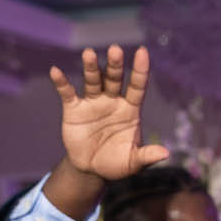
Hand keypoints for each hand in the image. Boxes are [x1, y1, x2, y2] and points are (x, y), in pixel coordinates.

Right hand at [49, 46, 166, 181]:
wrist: (90, 170)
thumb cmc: (116, 163)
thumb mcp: (132, 162)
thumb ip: (146, 156)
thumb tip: (165, 154)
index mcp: (130, 110)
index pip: (137, 86)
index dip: (140, 70)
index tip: (142, 52)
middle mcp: (112, 101)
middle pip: (114, 79)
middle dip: (115, 65)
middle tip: (115, 50)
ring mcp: (93, 103)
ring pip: (93, 81)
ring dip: (91, 68)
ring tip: (89, 53)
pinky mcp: (73, 109)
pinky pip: (67, 93)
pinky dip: (61, 82)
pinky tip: (56, 71)